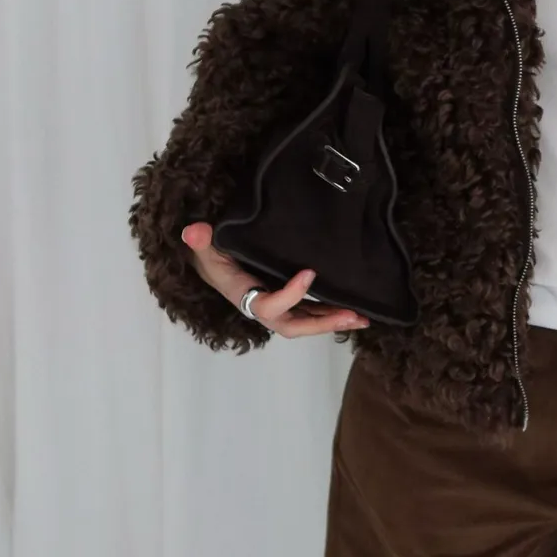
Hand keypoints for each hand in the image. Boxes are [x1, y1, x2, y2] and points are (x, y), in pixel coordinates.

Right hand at [179, 223, 369, 337]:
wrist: (214, 263)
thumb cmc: (212, 255)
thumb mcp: (205, 247)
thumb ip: (201, 241)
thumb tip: (194, 231)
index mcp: (244, 296)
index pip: (267, 306)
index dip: (289, 296)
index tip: (309, 274)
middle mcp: (263, 306)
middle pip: (293, 325)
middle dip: (322, 323)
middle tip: (351, 316)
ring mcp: (277, 305)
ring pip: (306, 322)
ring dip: (334, 321)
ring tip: (361, 319)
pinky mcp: (288, 300)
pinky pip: (311, 312)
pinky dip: (331, 313)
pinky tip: (355, 311)